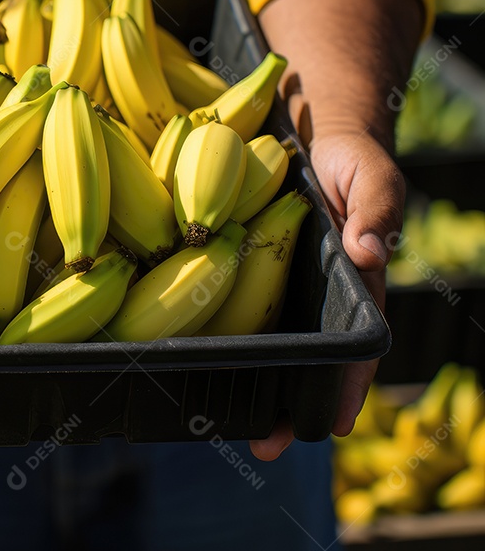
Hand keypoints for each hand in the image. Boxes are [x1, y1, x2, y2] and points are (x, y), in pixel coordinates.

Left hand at [249, 130, 402, 460]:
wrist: (306, 125)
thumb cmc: (347, 156)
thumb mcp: (370, 175)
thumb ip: (377, 209)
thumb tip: (370, 252)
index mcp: (351, 284)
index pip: (354, 346)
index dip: (343, 387)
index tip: (328, 426)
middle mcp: (313, 293)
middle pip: (304, 358)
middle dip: (285, 402)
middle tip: (261, 444)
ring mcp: (277, 282)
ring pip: (265, 341)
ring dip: (247, 377)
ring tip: (219, 419)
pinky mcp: (244, 265)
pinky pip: (233, 305)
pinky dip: (219, 331)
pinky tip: (192, 353)